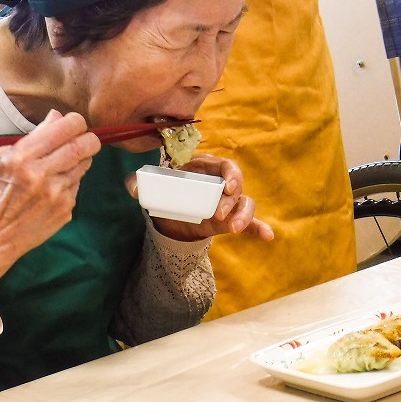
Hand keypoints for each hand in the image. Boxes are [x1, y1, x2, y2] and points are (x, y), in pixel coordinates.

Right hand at [0, 109, 100, 303]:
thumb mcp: (4, 160)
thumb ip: (34, 137)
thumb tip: (57, 116)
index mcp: (22, 157)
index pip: (65, 129)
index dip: (76, 122)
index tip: (76, 124)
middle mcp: (41, 174)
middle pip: (84, 146)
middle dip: (90, 139)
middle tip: (88, 139)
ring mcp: (56, 193)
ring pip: (84, 165)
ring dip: (80, 159)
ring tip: (65, 163)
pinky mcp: (65, 209)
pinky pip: (77, 185)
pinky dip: (71, 181)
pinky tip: (54, 187)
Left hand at [125, 154, 273, 242]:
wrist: (170, 215)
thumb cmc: (165, 192)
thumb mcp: (151, 188)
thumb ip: (139, 184)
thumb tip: (132, 186)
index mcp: (205, 169)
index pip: (224, 165)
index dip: (231, 173)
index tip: (227, 187)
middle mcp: (220, 184)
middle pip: (237, 185)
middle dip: (232, 199)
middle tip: (219, 214)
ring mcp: (227, 202)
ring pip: (245, 203)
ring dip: (245, 215)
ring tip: (234, 229)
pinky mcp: (230, 220)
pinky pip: (251, 222)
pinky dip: (260, 228)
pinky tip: (268, 236)